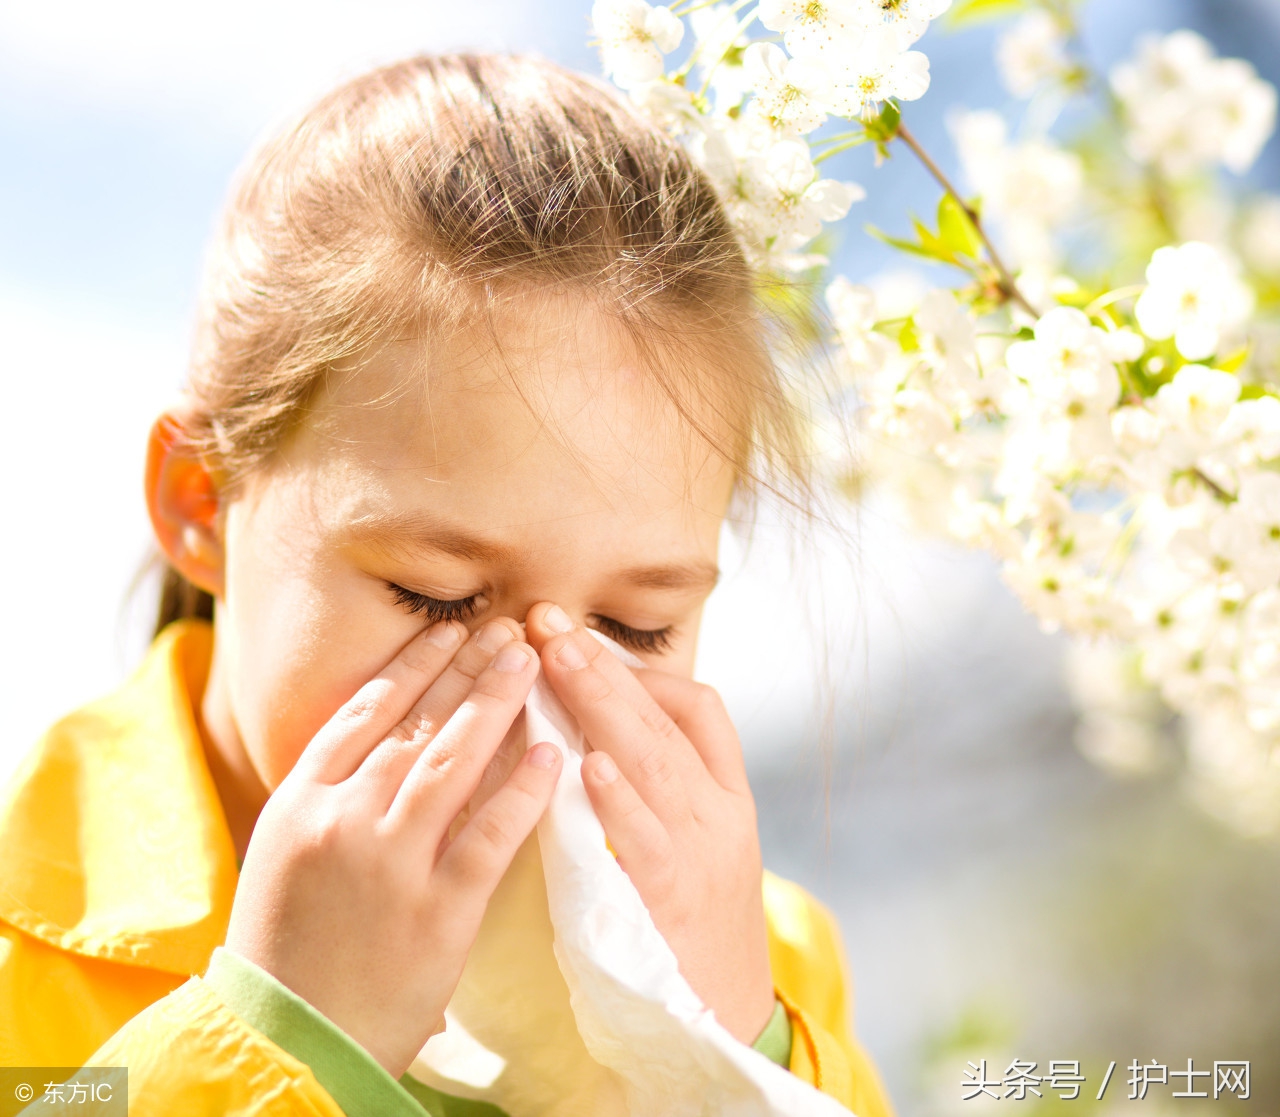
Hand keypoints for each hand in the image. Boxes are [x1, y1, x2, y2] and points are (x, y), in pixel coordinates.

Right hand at [224, 619, 561, 1078]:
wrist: (289, 1040)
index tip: (451, 631)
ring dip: (495, 705)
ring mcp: (390, 863)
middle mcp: (343, 819)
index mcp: (301, 800)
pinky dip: (521, 792)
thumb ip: (332, 790)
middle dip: (467, 669)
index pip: (365, 711)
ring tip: (531, 664)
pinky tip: (551, 755)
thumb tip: (392, 727)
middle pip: (415, 724)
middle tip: (509, 629)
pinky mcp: (437, 910)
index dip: (414, 665)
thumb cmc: (288, 944)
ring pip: (451, 764)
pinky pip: (488, 838)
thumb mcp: (288, 851)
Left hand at [525, 602, 775, 1045]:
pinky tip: (587, 764)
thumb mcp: (694, 841)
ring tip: (560, 658)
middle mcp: (722, 811)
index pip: (696, 706)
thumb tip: (588, 723)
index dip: (637, 668)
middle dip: (604, 666)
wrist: (726, 1018)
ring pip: (656, 763)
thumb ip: (655, 785)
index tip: (579, 639)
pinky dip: (620, 800)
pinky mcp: (676, 901)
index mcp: (727, 791)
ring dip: (604, 706)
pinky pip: (647, 841)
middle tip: (548, 619)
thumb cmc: (692, 920)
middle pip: (665, 719)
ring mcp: (704, 853)